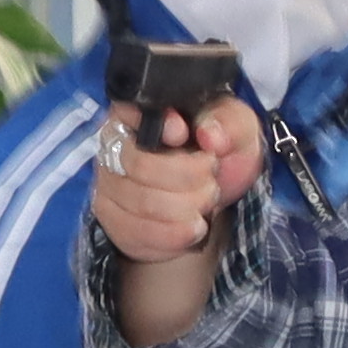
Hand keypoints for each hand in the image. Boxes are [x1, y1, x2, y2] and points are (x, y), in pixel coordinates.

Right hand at [90, 106, 264, 261]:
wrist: (216, 198)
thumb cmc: (222, 153)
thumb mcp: (238, 130)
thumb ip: (229, 124)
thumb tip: (210, 134)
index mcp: (140, 112)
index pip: (129, 111)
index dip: (158, 125)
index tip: (184, 135)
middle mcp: (114, 145)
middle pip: (139, 165)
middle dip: (186, 177)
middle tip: (211, 180)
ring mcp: (109, 185)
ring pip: (141, 203)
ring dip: (184, 209)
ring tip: (207, 204)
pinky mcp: (113, 221)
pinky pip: (137, 233)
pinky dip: (173, 235)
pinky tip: (193, 229)